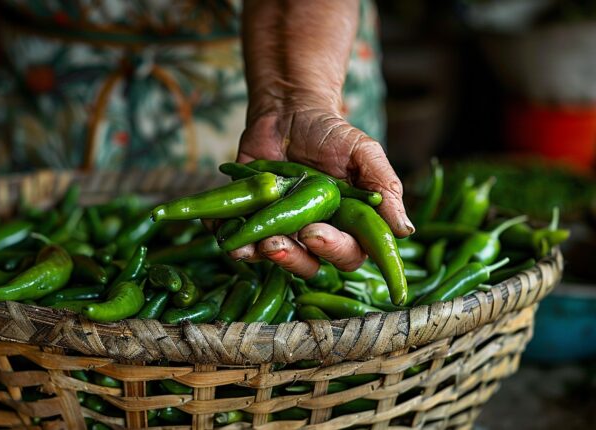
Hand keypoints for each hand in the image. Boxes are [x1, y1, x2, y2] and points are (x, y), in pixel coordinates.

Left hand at [232, 108, 413, 277]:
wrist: (288, 111)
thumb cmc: (331, 133)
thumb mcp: (364, 153)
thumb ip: (384, 188)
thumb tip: (406, 230)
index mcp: (347, 225)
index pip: (348, 254)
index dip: (334, 251)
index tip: (316, 233)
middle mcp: (314, 234)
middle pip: (309, 264)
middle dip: (292, 257)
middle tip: (276, 240)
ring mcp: (280, 228)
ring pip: (272, 258)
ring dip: (259, 254)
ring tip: (249, 242)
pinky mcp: (248, 219)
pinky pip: (236, 238)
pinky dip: (226, 235)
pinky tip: (218, 227)